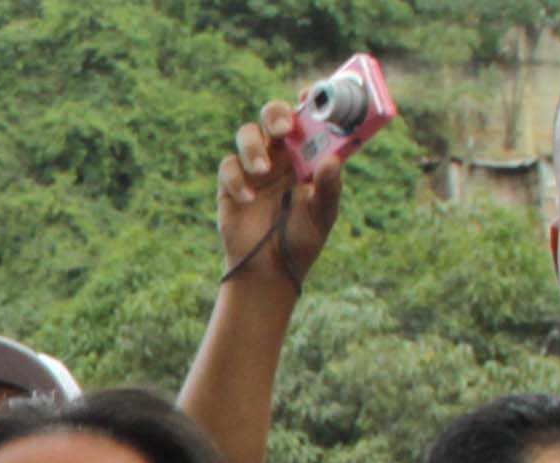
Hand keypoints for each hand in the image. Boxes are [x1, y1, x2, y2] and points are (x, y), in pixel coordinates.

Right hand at [218, 100, 342, 290]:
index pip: (308, 118)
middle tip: (284, 130)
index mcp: (307, 154)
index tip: (312, 94)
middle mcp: (281, 155)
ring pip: (247, 134)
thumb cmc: (301, 239)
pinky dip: (236, 177)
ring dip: (254, 146)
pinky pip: (228, 166)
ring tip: (262, 171)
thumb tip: (331, 160)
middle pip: (273, 115)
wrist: (268, 270)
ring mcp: (254, 168)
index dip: (310, 101)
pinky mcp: (230, 184)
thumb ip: (328, 187)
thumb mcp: (323, 214)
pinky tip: (247, 198)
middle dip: (276, 114)